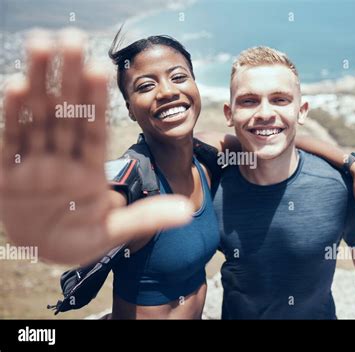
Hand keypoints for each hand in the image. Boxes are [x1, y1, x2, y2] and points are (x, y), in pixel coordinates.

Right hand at [0, 29, 192, 264]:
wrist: (43, 254)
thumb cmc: (79, 241)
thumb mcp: (113, 232)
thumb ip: (146, 219)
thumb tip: (187, 211)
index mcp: (89, 172)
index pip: (94, 130)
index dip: (96, 101)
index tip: (102, 68)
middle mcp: (62, 160)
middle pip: (66, 115)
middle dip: (69, 79)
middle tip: (74, 39)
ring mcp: (35, 165)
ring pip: (37, 118)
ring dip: (38, 83)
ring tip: (41, 45)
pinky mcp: (8, 175)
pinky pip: (10, 142)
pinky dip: (11, 117)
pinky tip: (16, 85)